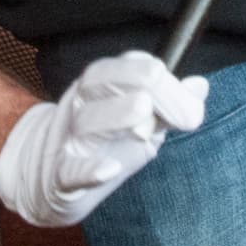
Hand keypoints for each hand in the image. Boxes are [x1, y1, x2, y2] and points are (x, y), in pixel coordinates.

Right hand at [0, 49, 208, 227]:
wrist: (45, 180)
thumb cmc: (102, 146)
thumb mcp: (141, 124)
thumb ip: (169, 107)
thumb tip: (200, 86)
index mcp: (104, 85)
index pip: (131, 66)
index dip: (165, 83)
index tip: (191, 114)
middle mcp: (83, 103)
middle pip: (105, 80)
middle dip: (143, 88)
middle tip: (174, 111)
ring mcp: (68, 138)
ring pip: (87, 120)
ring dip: (116, 118)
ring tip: (143, 124)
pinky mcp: (59, 177)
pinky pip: (69, 171)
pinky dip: (88, 171)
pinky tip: (109, 170)